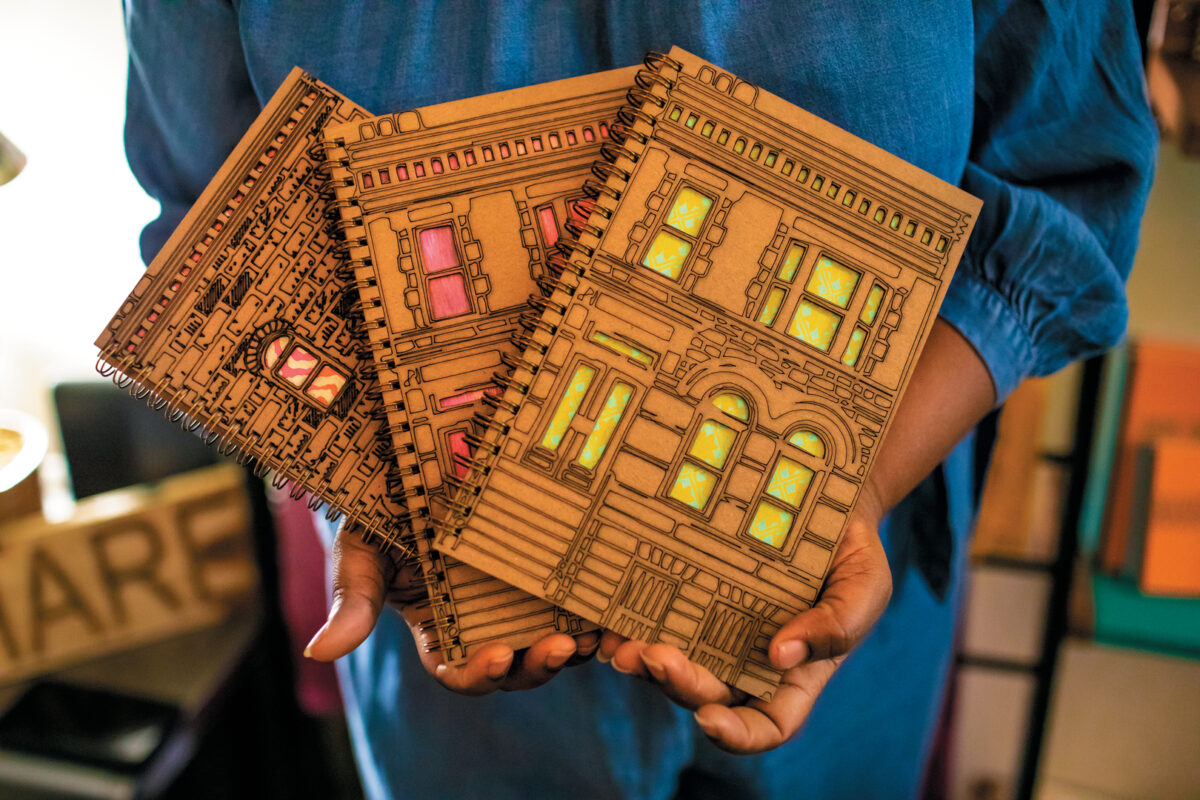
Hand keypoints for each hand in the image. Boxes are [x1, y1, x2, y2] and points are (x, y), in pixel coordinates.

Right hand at [304, 522, 599, 694]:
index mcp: (438, 629)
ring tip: (596, 634)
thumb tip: (320, 652)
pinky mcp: (551, 563)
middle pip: (516, 665)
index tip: (494, 658)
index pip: (458, 670)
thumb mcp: (363, 548)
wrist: (415, 454)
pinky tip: (612, 599)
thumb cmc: (381, 506)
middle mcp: (483, 620)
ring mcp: (519, 594)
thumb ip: (353, 597)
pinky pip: (576, 596)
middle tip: (562, 648)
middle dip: (539, 664)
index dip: (477, 673)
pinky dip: (594, 606)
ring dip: (577, 645)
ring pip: (553, 638)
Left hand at [598, 487, 890, 753]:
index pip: (765, 726)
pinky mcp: (690, 592)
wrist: (826, 499)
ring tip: (620, 644)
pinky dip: (631, 619)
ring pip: (673, 662)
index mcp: (794, 677)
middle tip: (652, 656)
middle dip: (677, 684)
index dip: (736, 735)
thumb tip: (780, 657)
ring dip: (643, 662)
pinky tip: (612, 612)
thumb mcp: (864, 588)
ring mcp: (714, 628)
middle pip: (707, 694)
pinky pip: (657, 614)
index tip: (708, 721)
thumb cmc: (852, 556)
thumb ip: (836, 627)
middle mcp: (746, 662)